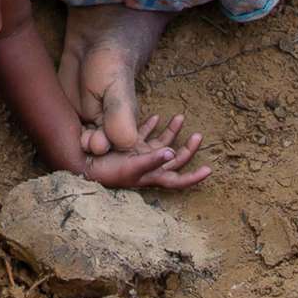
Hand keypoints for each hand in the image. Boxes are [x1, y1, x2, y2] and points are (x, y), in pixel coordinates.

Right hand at [81, 115, 210, 189]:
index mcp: (154, 176)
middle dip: (188, 148)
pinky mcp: (131, 146)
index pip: (179, 180)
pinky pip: (145, 135)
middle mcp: (151, 166)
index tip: (209, 169)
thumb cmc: (110, 173)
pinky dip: (151, 126)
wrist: (87, 165)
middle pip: (175, 159)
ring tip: (180, 117)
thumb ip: (151, 160)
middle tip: (198, 135)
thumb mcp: (132, 167)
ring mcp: (141, 155)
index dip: (195, 177)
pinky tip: (156, 117)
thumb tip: (172, 153)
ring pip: (162, 143)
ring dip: (172, 131)